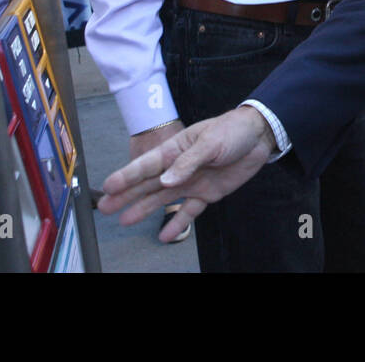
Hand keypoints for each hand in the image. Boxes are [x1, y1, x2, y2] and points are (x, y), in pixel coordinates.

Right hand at [100, 106, 276, 241]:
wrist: (259, 137)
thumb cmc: (232, 130)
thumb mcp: (210, 142)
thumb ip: (188, 162)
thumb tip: (166, 181)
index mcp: (176, 149)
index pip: (147, 164)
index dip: (127, 175)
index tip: (109, 186)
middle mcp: (179, 167)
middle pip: (148, 184)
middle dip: (126, 195)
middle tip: (105, 207)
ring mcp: (192, 181)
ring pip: (163, 198)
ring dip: (143, 209)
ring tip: (125, 220)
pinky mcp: (207, 193)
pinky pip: (189, 210)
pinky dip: (178, 223)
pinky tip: (165, 235)